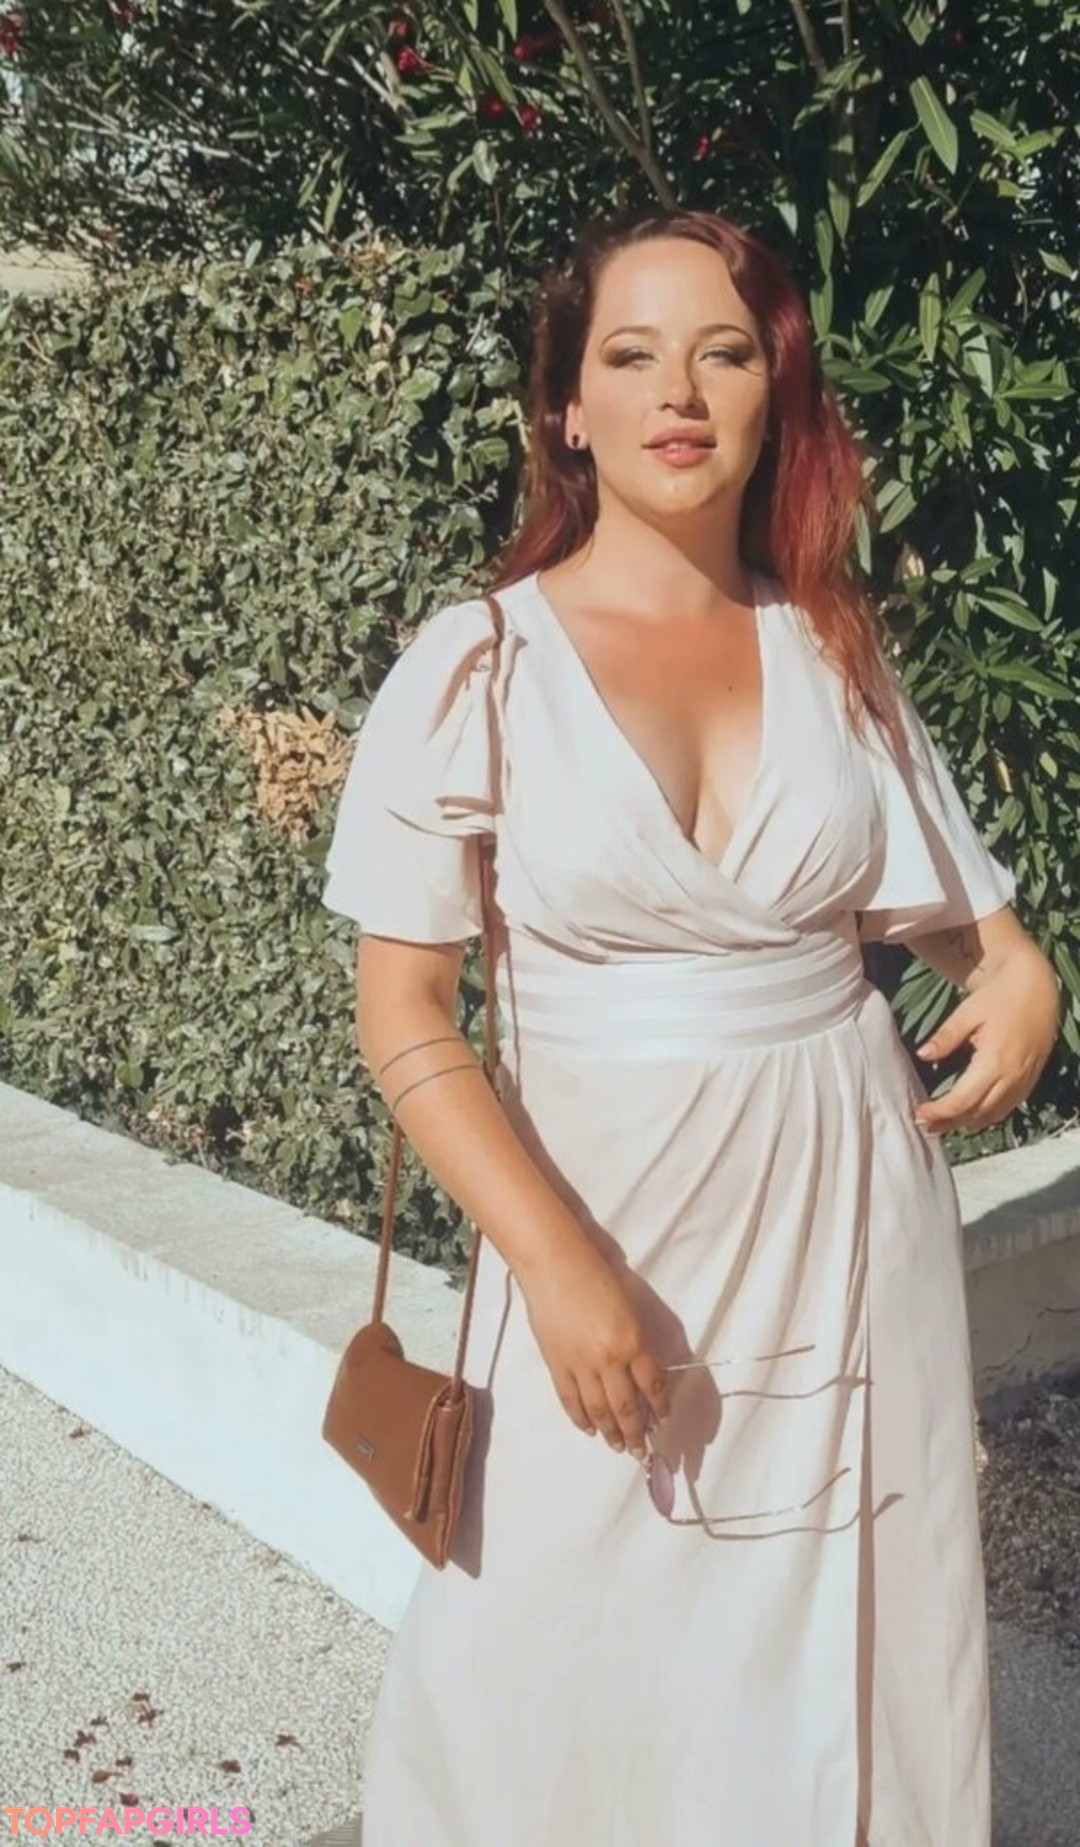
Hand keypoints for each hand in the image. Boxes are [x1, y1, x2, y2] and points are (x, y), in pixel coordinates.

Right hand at [519, 1236, 670, 1459]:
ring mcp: (580, 1366)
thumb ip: (635, 1341)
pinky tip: (589, 1429)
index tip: (662, 1421)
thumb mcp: (629, 1307)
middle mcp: (609, 1360)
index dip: (659, 1407)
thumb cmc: (596, 1275)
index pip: (652, 1385)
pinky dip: (580, 1418)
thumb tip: (640, 1370)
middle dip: (636, 1432)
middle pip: (627, 1407)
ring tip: (617, 1446)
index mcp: (633, 1342)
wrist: (553, 1264)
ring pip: (599, 1410)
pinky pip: (570, 1400)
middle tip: (641, 1451)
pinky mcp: (555, 1365)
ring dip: (610, 1432)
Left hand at [914, 945, 1060, 1134]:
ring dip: (966, 1124)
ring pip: (993, 1115)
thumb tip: (922, 1054)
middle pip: (976, 1114)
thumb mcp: (967, 1012)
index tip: (918, 1113)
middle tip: (923, 1125)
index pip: (962, 1100)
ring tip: (941, 1125)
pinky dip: (986, 1116)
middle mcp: (1012, 1078)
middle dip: (948, 1123)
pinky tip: (969, 1115)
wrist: (1036, 988)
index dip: (939, 1112)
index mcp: (994, 1062)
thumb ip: (946, 1037)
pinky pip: (1007, 1108)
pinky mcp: (1030, 1081)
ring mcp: (1023, 1082)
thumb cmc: (999, 997)